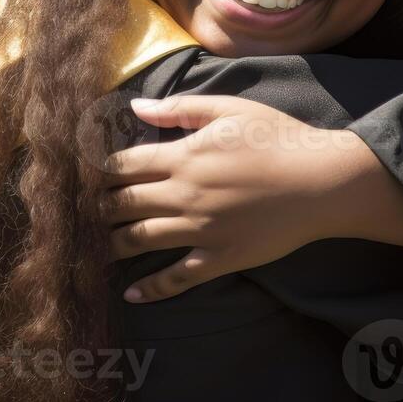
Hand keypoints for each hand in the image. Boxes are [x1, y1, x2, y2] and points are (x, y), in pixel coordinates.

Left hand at [101, 94, 378, 302]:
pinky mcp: (220, 257)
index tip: (84, 176)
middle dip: (98, 208)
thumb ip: (180, 108)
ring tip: (94, 248)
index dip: (98, 171)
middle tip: (81, 214)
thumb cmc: (278, 138)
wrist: (321, 181)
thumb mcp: (229, 109)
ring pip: (140, 240)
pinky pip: (178, 277)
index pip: (123, 164)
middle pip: (124, 203)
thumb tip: (136, 107)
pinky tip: (132, 293)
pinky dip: (152, 288)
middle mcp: (185, 194)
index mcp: (184, 155)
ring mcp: (201, 229)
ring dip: (112, 245)